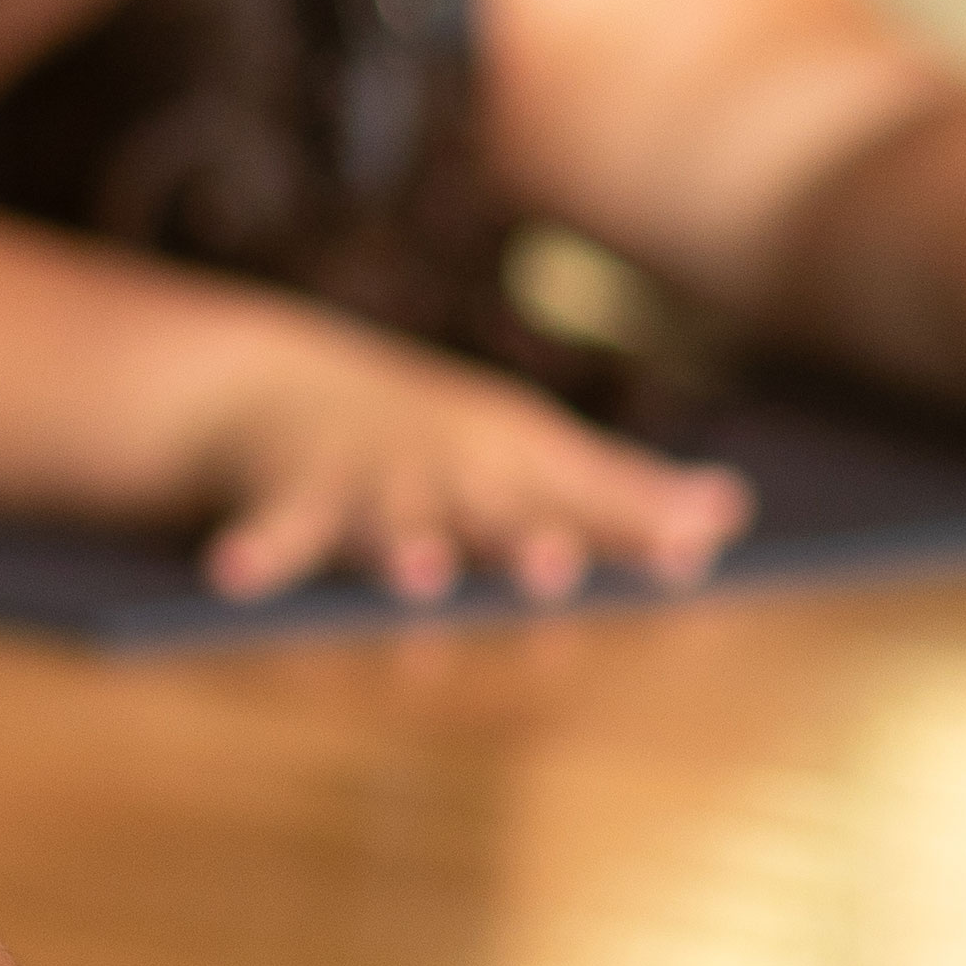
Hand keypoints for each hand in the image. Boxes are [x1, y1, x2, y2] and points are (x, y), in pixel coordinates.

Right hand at [192, 331, 752, 604]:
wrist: (283, 388)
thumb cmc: (435, 439)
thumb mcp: (526, 452)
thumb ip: (621, 496)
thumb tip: (729, 514)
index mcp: (509, 461)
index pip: (582, 497)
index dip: (632, 524)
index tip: (690, 553)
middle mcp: (446, 471)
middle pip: (490, 510)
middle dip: (519, 538)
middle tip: (552, 570)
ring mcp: (367, 485)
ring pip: (388, 520)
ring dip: (400, 545)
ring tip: (419, 578)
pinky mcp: (292, 499)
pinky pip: (274, 531)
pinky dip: (256, 550)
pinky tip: (236, 576)